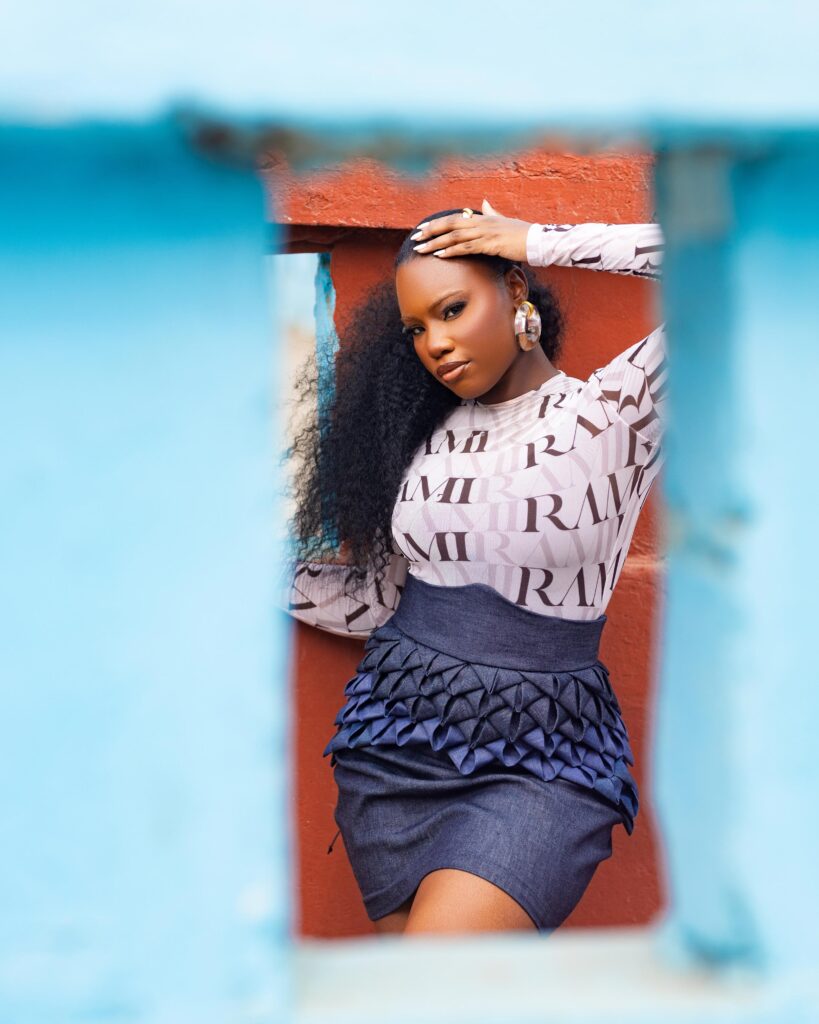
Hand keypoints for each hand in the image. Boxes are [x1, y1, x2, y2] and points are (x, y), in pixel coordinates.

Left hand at [409, 198, 530, 261]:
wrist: (537, 241)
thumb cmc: (522, 233)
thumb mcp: (505, 220)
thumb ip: (492, 212)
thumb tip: (484, 203)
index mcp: (483, 217)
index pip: (454, 218)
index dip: (437, 223)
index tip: (422, 228)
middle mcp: (481, 222)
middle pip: (450, 224)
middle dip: (430, 231)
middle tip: (415, 238)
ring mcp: (485, 233)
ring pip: (455, 236)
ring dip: (436, 243)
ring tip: (421, 249)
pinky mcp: (490, 244)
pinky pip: (466, 247)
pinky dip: (452, 250)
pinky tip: (440, 254)